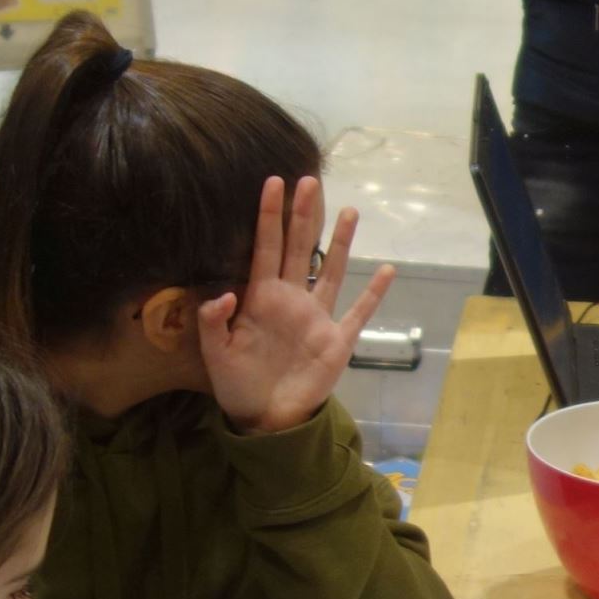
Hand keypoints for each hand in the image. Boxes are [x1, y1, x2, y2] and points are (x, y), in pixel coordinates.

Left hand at [198, 176, 394, 434]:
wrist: (264, 418)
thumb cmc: (237, 382)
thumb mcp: (215, 352)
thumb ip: (213, 321)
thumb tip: (225, 294)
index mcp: (261, 297)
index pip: (266, 247)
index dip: (269, 216)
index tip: (273, 182)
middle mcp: (292, 299)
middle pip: (299, 248)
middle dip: (304, 215)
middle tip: (309, 181)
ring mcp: (317, 317)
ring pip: (331, 271)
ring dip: (339, 242)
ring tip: (349, 211)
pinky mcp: (337, 341)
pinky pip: (358, 313)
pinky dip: (373, 294)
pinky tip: (386, 271)